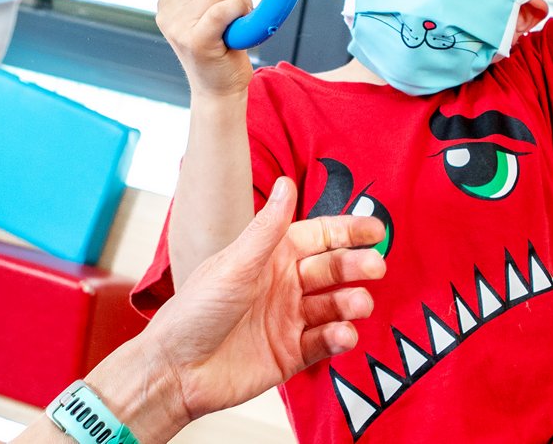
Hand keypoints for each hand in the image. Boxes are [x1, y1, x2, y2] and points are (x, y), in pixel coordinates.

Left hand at [143, 178, 385, 426]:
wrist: (175, 371)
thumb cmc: (195, 311)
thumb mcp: (235, 264)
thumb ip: (267, 228)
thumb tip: (286, 181)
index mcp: (270, 257)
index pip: (318, 236)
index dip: (347, 231)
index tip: (377, 229)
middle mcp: (283, 285)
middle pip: (331, 269)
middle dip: (356, 265)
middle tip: (375, 267)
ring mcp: (289, 320)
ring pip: (333, 305)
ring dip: (351, 303)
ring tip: (359, 304)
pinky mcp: (291, 354)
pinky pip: (324, 342)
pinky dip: (339, 337)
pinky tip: (343, 335)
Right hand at [157, 0, 254, 96]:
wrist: (220, 91)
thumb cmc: (222, 50)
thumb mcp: (214, 10)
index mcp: (168, 1)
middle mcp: (167, 13)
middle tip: (241, 13)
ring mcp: (178, 27)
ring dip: (241, 3)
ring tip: (238, 24)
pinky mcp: (195, 41)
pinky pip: (222, 9)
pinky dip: (239, 10)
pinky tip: (240, 25)